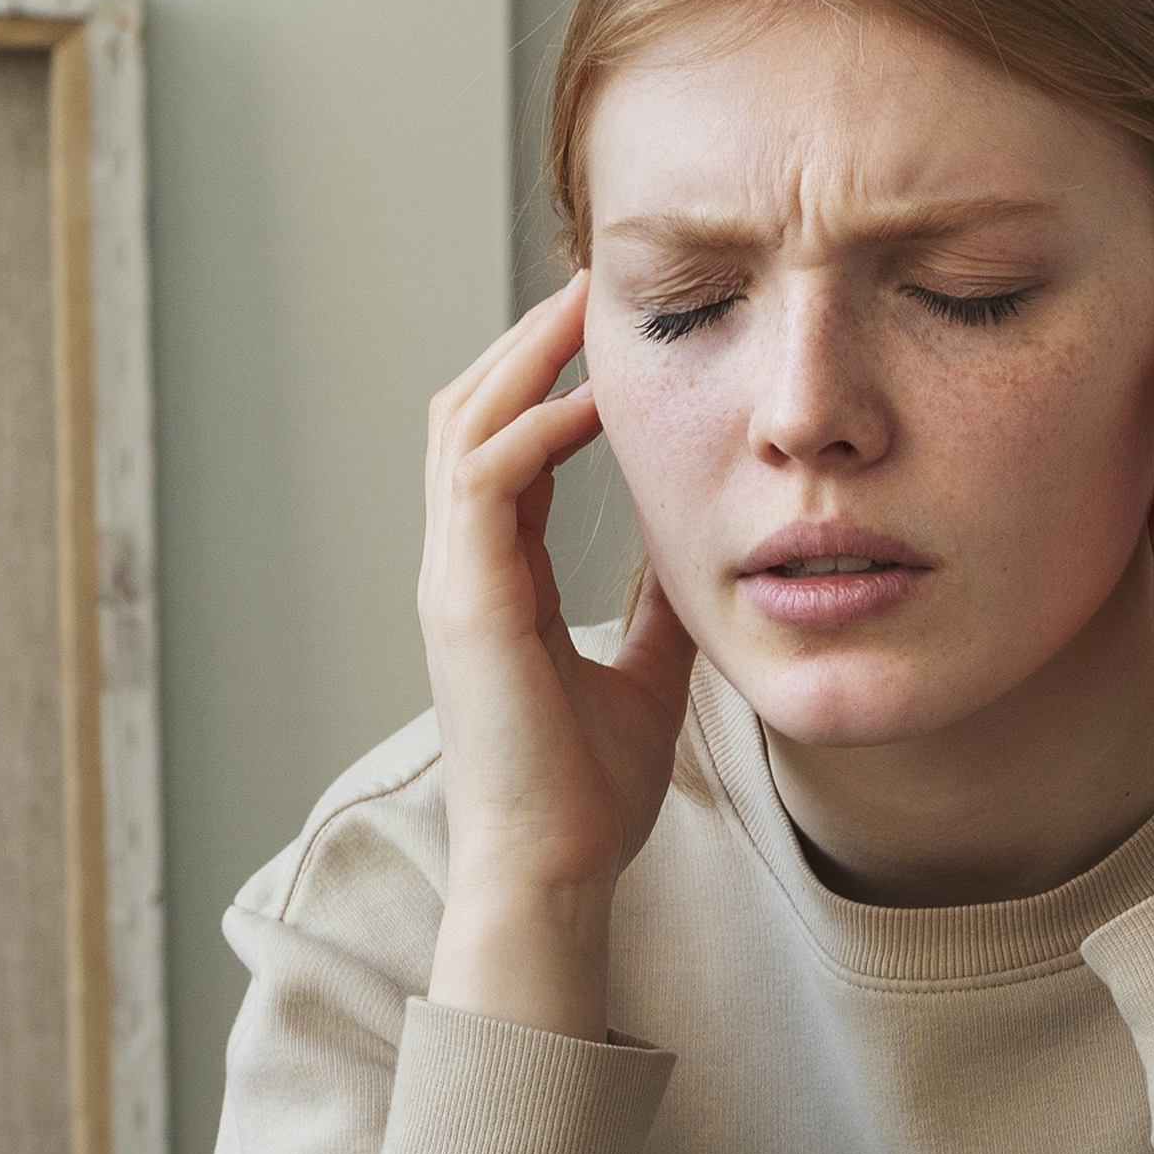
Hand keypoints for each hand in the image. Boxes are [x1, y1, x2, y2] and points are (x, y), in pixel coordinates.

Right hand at [419, 280, 696, 1037]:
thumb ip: (658, 611)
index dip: (548, 380)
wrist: (554, 872)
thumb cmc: (588, 796)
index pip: (507, 448)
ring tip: (585, 304)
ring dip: (523, 359)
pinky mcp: (465, 603)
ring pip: (462, 428)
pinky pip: (483, 482)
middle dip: (526, 341)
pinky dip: (531, 428)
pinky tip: (591, 399)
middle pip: (468, 414)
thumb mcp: (646, 676)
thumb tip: (699, 557)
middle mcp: (462, 568)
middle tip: (591, 280)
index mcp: (495, 580)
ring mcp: (453, 581)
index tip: (610, 330)